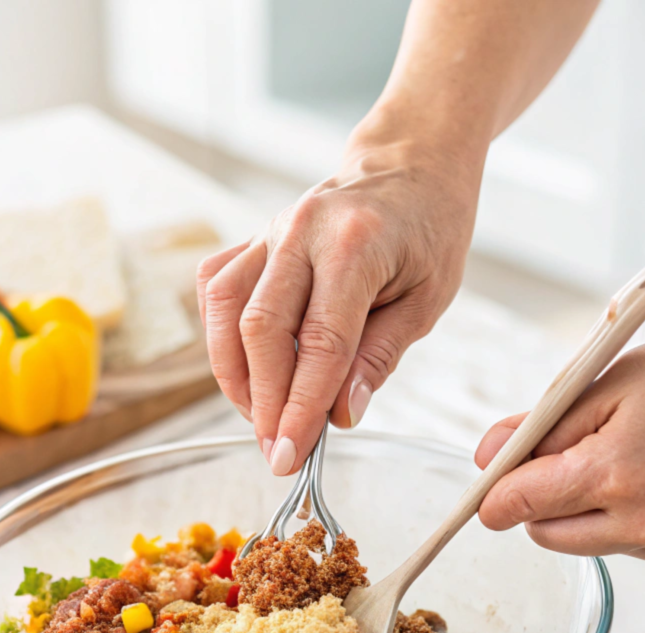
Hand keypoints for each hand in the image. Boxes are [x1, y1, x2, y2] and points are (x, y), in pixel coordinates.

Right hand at [197, 114, 483, 474]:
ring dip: (234, 376)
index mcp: (355, 244)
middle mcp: (301, 230)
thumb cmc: (427, 231)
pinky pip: (217, 291)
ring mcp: (269, 231)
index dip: (301, 407)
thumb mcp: (427, 300)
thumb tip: (340, 415)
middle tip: (275, 451)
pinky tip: (245, 370)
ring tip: (261, 417)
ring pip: (225, 310)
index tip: (290, 455)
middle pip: (260, 330)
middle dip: (263, 402)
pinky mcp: (252, 239)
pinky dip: (220, 337)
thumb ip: (378, 357)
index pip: (319, 343)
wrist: (409, 165)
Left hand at [474, 329, 644, 561]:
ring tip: (608, 455)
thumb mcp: (606, 381)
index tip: (490, 473)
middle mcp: (638, 521)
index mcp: (613, 473)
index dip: (492, 490)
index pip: (518, 505)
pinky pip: (611, 543)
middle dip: (533, 497)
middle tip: (560, 448)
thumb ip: (540, 426)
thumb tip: (485, 456)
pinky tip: (638, 476)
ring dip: (568, 509)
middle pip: (539, 532)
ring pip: (572, 542)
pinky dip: (605, 517)